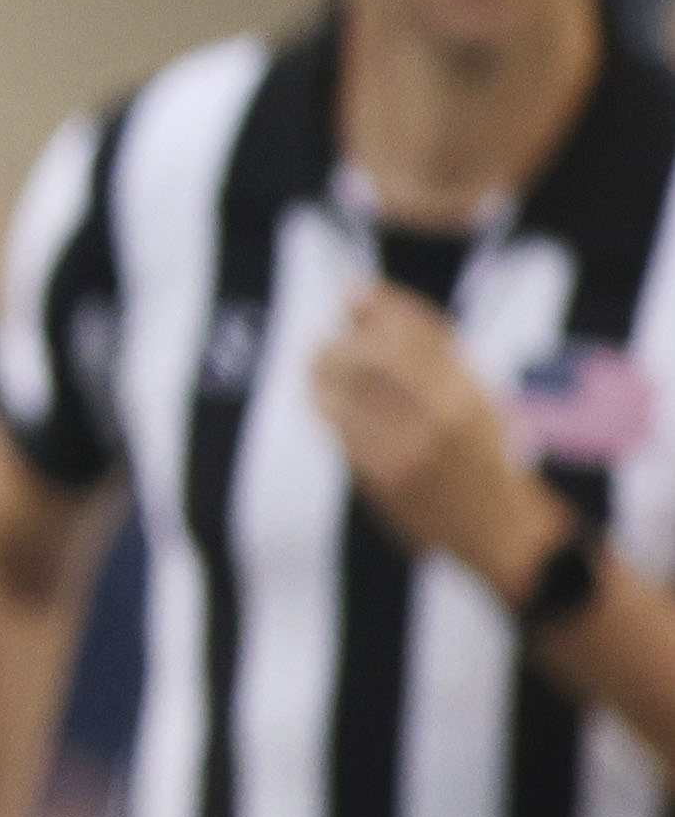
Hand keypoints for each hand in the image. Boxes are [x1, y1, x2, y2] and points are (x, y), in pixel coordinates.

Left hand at [312, 282, 567, 594]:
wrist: (498, 527)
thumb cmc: (480, 452)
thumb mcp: (472, 392)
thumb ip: (422, 345)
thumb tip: (355, 293)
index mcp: (470, 390)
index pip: (413, 330)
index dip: (375, 304)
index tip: (351, 290)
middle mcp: (444, 416)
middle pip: (372, 356)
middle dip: (340, 341)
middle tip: (327, 341)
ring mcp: (412, 449)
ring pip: (345, 390)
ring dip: (320, 370)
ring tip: (317, 366)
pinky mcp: (384, 477)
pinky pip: (338, 428)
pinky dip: (323, 404)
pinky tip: (323, 399)